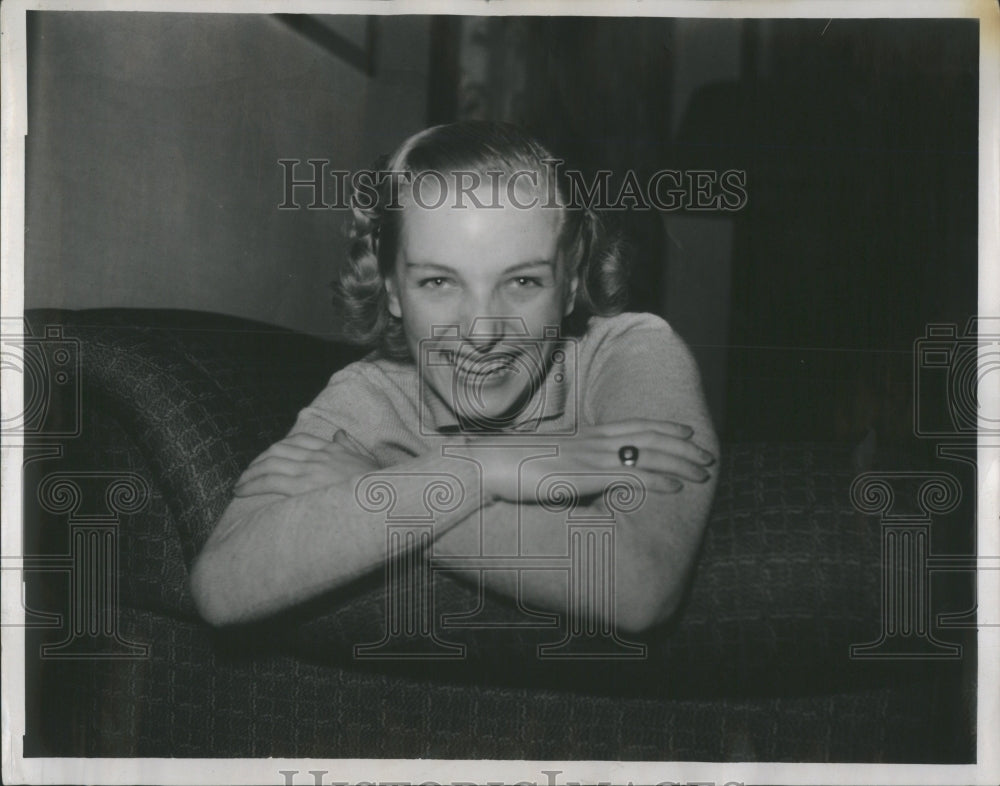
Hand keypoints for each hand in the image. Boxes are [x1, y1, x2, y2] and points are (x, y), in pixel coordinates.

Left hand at [233, 431, 377, 497]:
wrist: (387, 498)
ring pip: (269, 465)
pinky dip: (251, 484)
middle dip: (258, 462)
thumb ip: (349, 446)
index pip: (298, 442)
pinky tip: (241, 491)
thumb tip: (338, 433)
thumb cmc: (379, 486)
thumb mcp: (366, 461)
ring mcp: (310, 470)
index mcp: (332, 450)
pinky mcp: (303, 486)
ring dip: (250, 474)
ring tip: (239, 485)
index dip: (277, 450)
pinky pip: (269, 481)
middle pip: (278, 451)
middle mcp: (318, 456)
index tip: (266, 460)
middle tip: (247, 475)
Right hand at [470, 419, 714, 503]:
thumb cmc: (507, 466)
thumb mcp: (544, 462)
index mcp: (583, 438)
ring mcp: (590, 458)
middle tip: (708, 452)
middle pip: (648, 437)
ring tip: (704, 470)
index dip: (662, 428)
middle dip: (682, 445)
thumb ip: (565, 466)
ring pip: (647, 455)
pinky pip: (630, 477)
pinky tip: (677, 487)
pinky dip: (659, 480)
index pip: (632, 426)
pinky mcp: (585, 476)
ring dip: (680, 462)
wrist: (485, 463)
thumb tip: (574, 475)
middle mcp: (592, 442)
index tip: (685, 431)